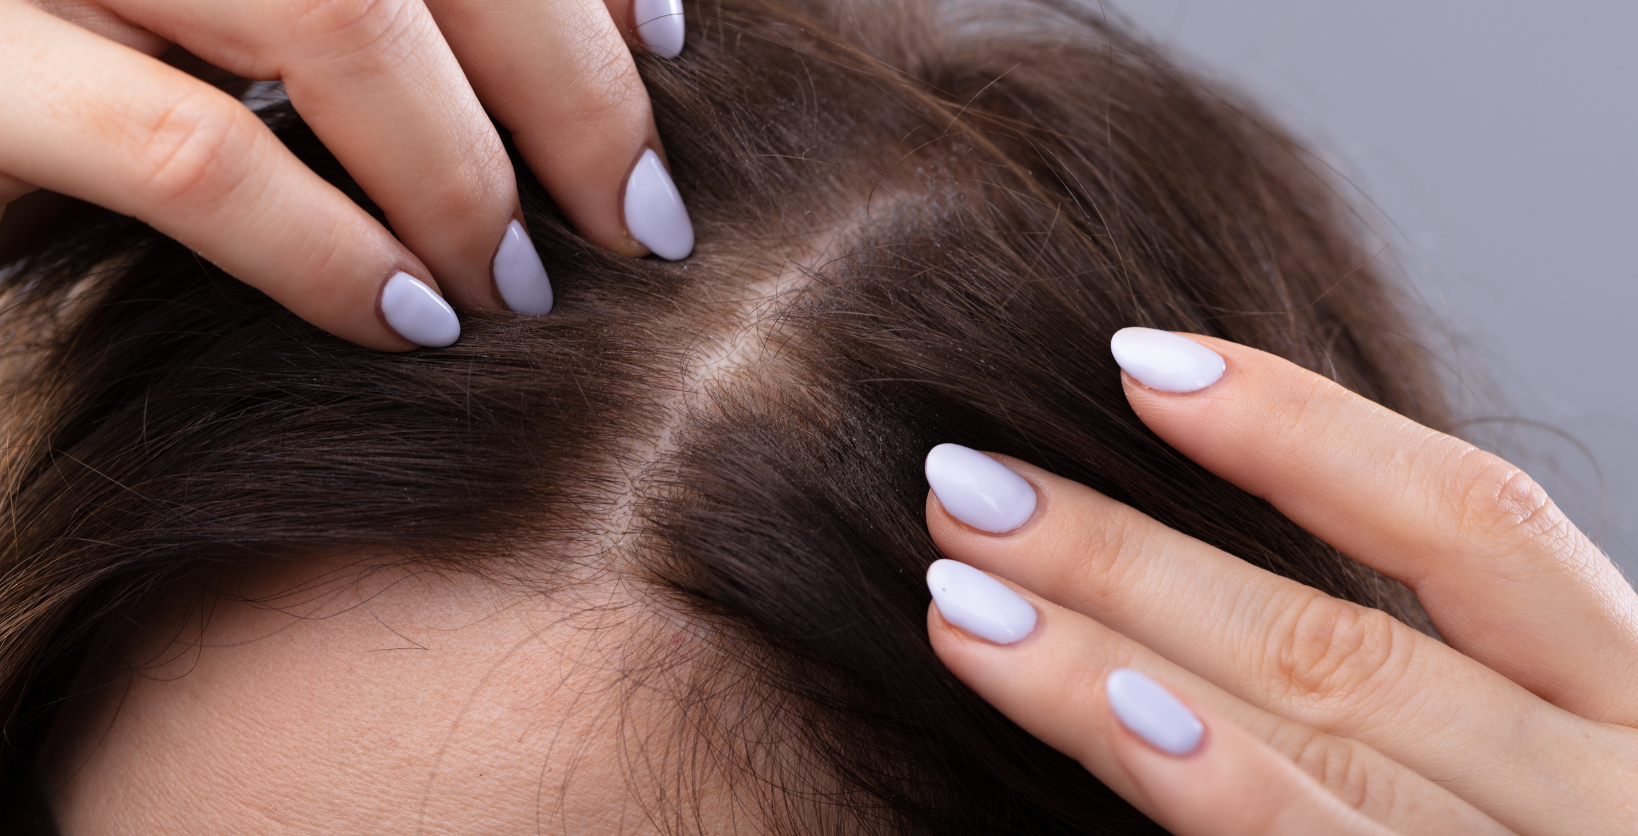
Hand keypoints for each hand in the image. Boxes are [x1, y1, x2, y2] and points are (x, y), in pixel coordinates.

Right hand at [0, 0, 691, 348]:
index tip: (671, 49)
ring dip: (463, 175)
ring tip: (521, 289)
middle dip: (567, 83)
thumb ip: (370, 13)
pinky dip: (323, 249)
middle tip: (638, 220)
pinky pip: (193, 157)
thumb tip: (595, 47)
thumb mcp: (231, 12)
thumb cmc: (93, 71)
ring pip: (340, 17)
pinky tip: (404, 320)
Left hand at [922, 328, 1637, 834]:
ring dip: (1117, 669)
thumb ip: (1414, 681)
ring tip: (963, 596)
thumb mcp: (1537, 757)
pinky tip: (1124, 728)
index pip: (1475, 523)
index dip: (1307, 429)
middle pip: (1347, 645)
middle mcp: (1608, 800)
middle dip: (1134, 556)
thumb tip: (1180, 580)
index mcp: (1630, 706)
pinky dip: (1226, 798)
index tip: (1137, 359)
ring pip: (1321, 755)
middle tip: (965, 484)